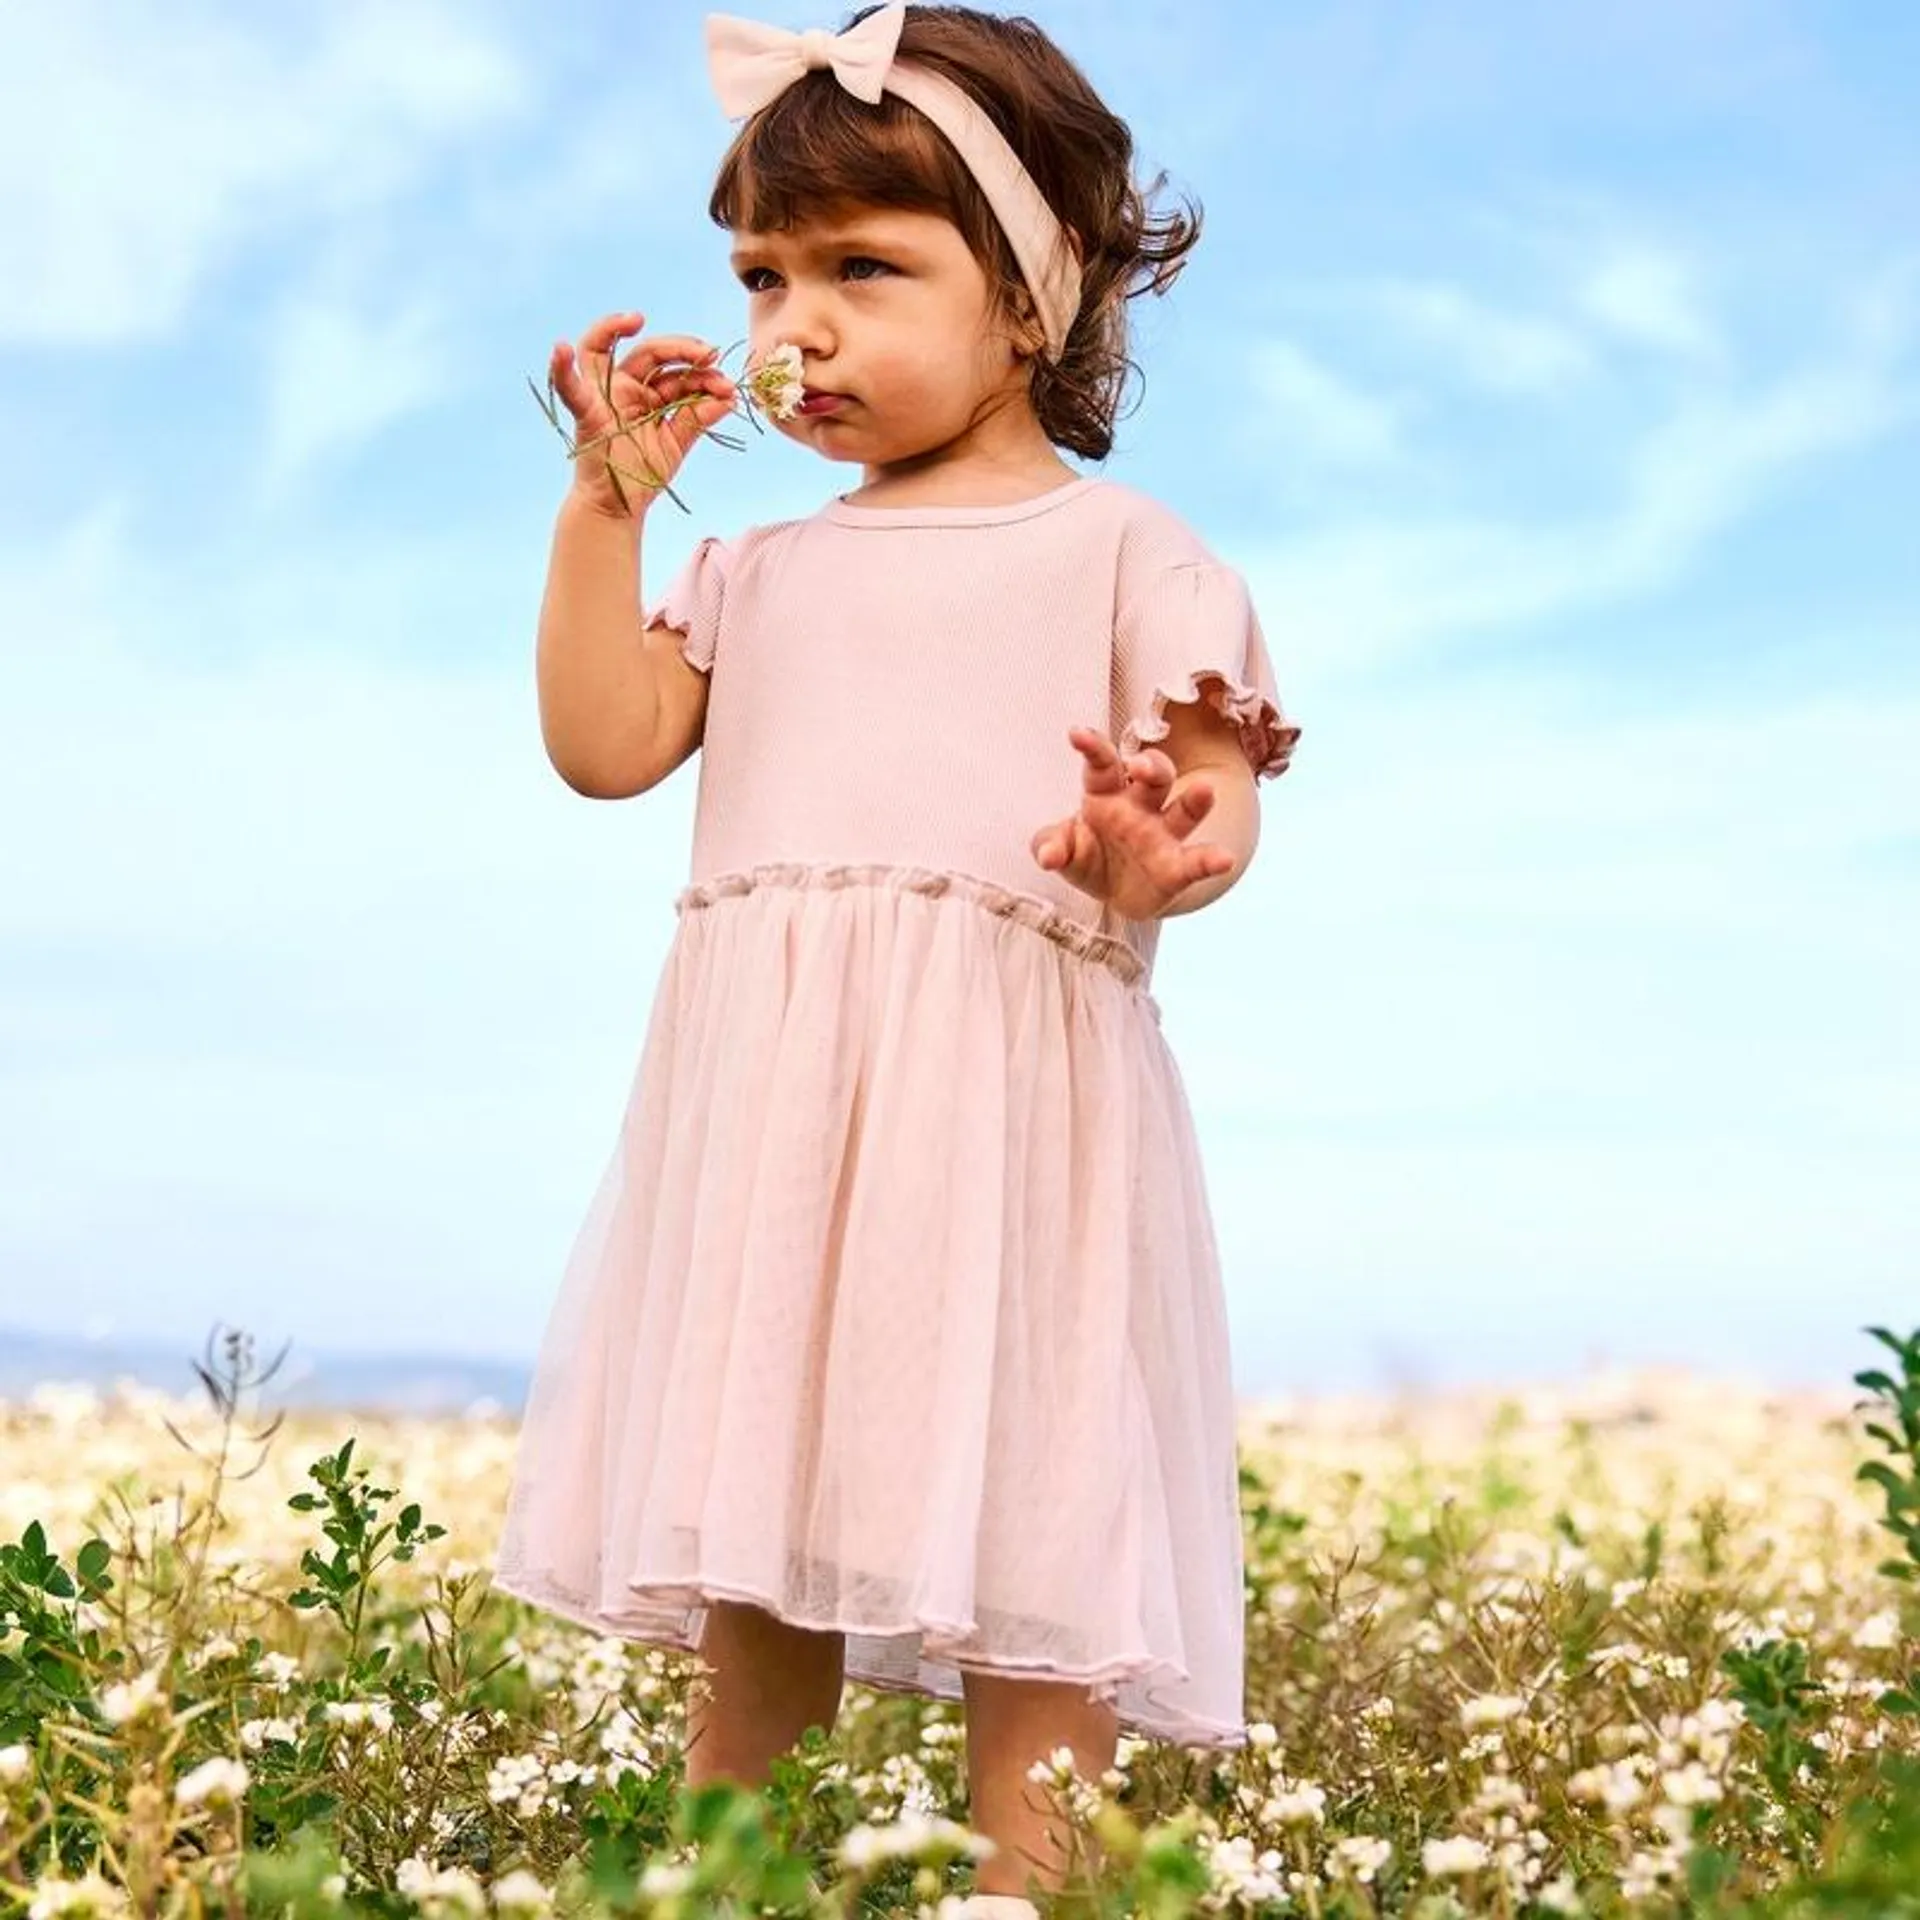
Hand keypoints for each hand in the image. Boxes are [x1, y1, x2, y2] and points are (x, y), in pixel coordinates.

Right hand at [546, 311, 737, 520]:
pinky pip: (570, 389)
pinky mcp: (585, 414)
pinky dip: (561, 369)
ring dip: (614, 328)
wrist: (619, 507)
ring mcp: (602, 396)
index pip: (675, 371)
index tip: (725, 379)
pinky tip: (560, 348)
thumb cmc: (643, 473)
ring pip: (602, 349)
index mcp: (647, 393)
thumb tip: (729, 396)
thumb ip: (697, 418)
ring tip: (634, 318)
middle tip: (708, 353)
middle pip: (649, 352)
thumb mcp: (676, 442)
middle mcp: (623, 387)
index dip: (701, 371)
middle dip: (680, 348)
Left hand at [1030, 726, 1234, 919]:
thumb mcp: (1063, 851)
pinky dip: (1212, 859)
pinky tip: (1225, 859)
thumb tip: (1047, 856)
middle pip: (1154, 774)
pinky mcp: (1177, 867)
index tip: (1076, 734)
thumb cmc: (1086, 856)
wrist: (1113, 894)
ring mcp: (1163, 834)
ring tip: (1204, 790)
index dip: (1092, 747)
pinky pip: (1197, 861)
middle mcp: (1140, 806)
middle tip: (1141, 767)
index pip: (1103, 764)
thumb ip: (1051, 846)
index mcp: (1106, 793)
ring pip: (1184, 809)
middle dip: (1151, 765)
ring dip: (1195, 799)